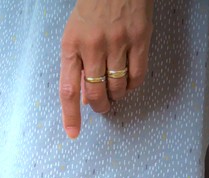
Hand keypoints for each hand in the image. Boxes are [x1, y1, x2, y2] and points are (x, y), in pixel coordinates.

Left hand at [59, 0, 153, 138]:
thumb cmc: (92, 9)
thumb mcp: (74, 35)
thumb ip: (77, 65)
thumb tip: (84, 97)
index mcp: (71, 46)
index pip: (68, 89)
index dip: (70, 115)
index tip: (73, 133)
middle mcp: (93, 46)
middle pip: (96, 91)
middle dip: (100, 106)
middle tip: (103, 108)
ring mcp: (118, 41)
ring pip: (118, 86)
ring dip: (117, 96)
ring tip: (116, 92)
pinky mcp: (140, 37)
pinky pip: (138, 74)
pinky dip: (133, 85)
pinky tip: (129, 83)